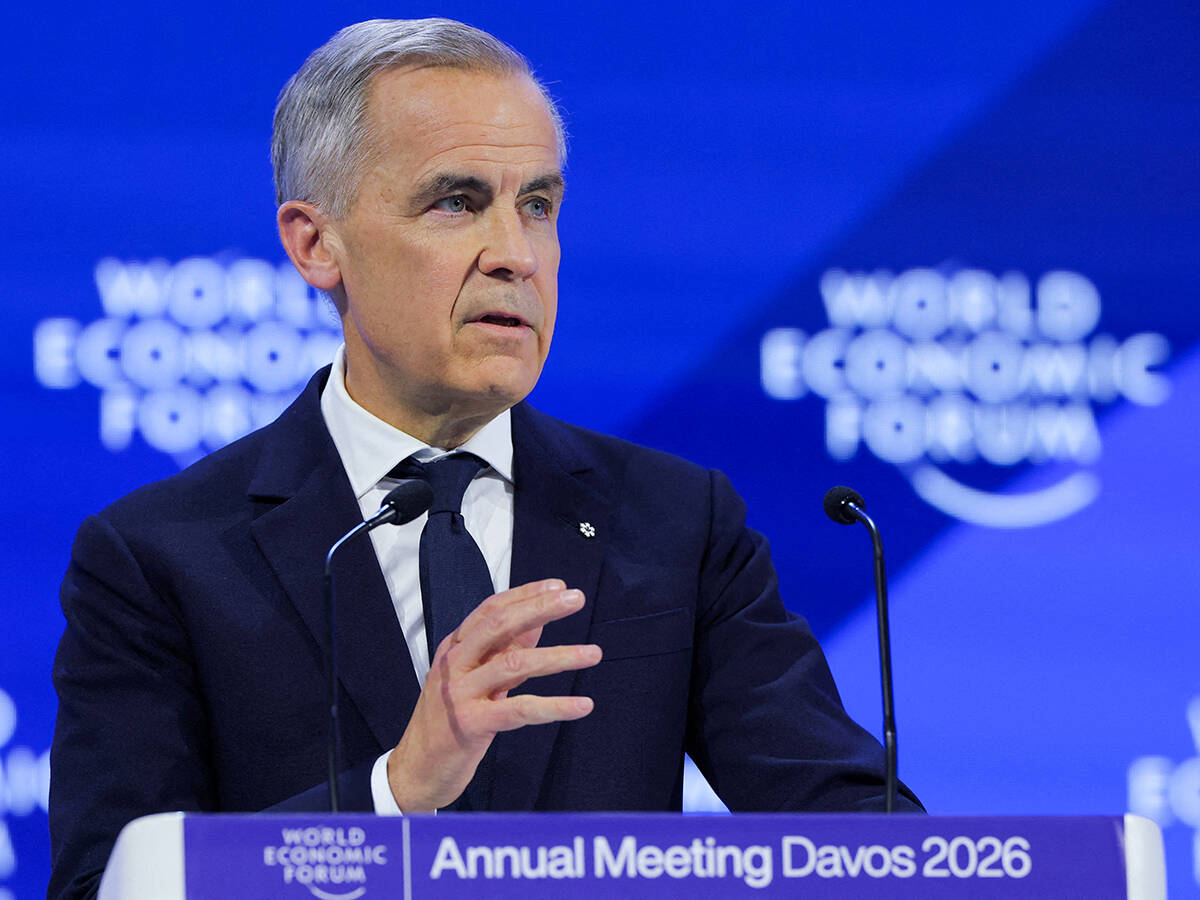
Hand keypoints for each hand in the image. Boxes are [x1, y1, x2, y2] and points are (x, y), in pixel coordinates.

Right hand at [385, 578, 600, 810]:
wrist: (415, 769)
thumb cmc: (447, 720)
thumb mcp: (473, 678)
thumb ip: (503, 651)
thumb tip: (538, 623)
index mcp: (454, 648)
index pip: (491, 609)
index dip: (525, 594)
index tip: (559, 586)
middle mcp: (455, 664)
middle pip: (500, 625)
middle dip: (540, 608)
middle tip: (575, 599)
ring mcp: (460, 693)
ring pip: (514, 664)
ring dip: (559, 656)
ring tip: (593, 654)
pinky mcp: (471, 723)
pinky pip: (520, 710)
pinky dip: (555, 707)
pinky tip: (582, 705)